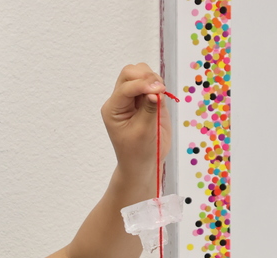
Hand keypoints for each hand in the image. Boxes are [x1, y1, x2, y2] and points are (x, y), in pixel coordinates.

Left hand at [100, 63, 170, 182]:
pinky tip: (162, 96)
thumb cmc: (138, 152)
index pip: (126, 87)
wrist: (142, 164)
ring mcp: (134, 99)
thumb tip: (156, 91)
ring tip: (161, 94)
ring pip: (141, 74)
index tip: (158, 90)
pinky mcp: (147, 100)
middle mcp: (121, 100)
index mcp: (113, 108)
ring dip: (153, 79)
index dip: (142, 85)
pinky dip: (158, 85)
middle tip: (160, 90)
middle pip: (130, 73)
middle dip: (146, 77)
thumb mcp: (143, 132)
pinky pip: (152, 84)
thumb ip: (150, 109)